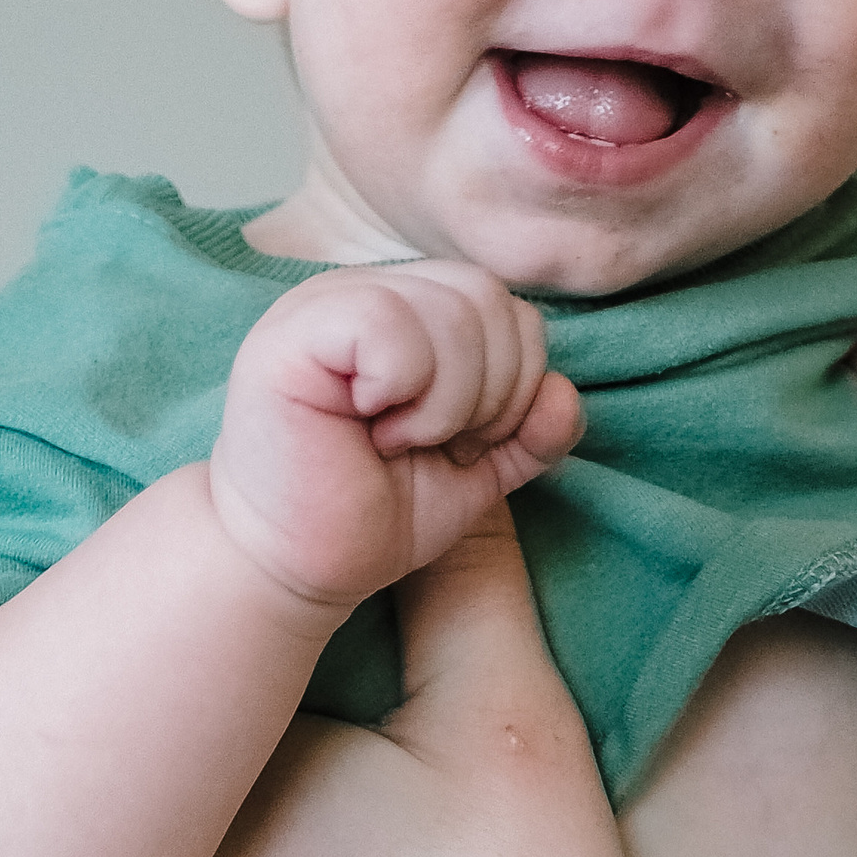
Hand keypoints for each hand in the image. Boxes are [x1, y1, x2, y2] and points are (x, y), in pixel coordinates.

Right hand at [211, 262, 585, 611]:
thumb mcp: (476, 473)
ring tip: (397, 440)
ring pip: (452, 307)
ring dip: (447, 400)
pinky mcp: (293, 332)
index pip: (508, 308)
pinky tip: (370, 426)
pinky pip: (389, 323)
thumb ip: (528, 433)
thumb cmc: (373, 513)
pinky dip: (403, 388)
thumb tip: (562, 394)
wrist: (299, 566)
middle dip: (487, 394)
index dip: (512, 386)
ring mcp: (326, 302)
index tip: (457, 445)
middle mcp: (368, 290)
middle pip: (488, 297)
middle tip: (428, 445)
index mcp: (410, 309)